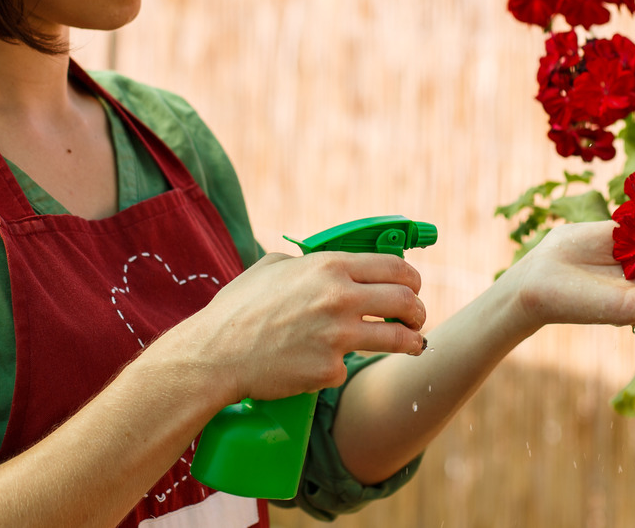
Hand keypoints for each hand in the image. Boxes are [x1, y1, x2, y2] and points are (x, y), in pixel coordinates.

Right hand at [163, 251, 427, 404]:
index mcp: (329, 267)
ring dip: (413, 341)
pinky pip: (349, 367)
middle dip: (419, 310)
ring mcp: (337, 336)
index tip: (413, 288)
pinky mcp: (330, 370)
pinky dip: (343, 367)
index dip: (411, 278)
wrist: (215, 354)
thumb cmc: (237, 309)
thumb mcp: (271, 267)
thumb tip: (324, 264)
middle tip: (418, 317)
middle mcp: (340, 298)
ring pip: (398, 338)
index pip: (394, 266)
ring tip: (415, 344)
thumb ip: (305, 263)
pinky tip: (327, 366)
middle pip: (406, 301)